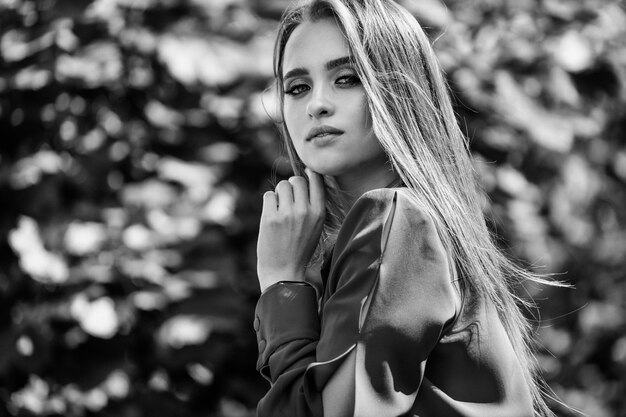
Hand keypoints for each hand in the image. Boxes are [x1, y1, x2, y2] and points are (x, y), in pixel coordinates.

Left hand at [256, 169, 324, 291]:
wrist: (284, 272)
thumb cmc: (300, 249)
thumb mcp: (316, 227)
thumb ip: (313, 205)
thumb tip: (306, 177)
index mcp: (319, 213)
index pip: (316, 179)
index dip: (308, 175)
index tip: (304, 178)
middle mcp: (304, 211)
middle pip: (297, 180)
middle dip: (291, 186)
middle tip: (288, 199)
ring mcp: (286, 214)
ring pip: (282, 185)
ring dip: (279, 193)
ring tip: (280, 207)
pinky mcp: (269, 218)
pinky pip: (268, 195)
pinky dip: (269, 202)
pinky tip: (271, 214)